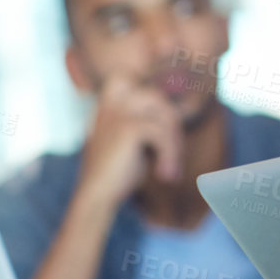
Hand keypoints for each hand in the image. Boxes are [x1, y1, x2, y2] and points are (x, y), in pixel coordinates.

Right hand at [74, 75, 184, 210]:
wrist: (96, 197)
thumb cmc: (119, 171)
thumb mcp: (136, 139)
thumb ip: (152, 119)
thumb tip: (183, 106)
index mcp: (109, 101)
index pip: (138, 81)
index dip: (157, 98)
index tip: (167, 126)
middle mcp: (112, 101)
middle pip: (160, 101)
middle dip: (172, 128)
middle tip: (173, 157)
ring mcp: (119, 112)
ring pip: (166, 117)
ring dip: (174, 145)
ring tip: (170, 170)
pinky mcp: (128, 127)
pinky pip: (163, 135)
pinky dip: (170, 156)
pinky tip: (165, 176)